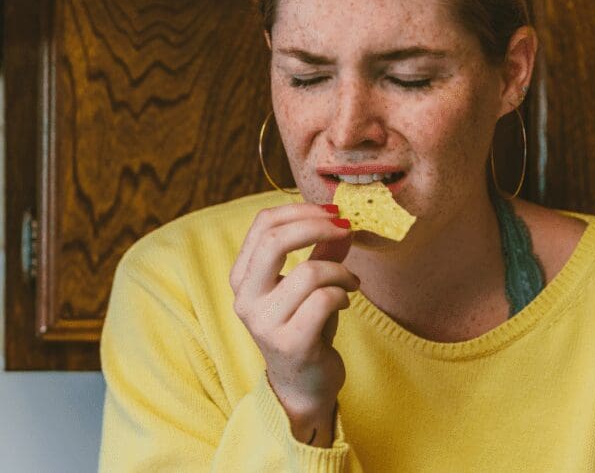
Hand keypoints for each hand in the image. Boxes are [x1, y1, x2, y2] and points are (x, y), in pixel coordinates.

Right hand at [229, 203, 357, 431]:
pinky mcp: (290, 343)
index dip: (301, 210)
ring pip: (309, 273)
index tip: (333, 212)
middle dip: (317, 227)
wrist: (304, 385)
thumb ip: (321, 251)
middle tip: (346, 228)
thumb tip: (342, 221)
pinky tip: (345, 301)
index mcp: (243, 277)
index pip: (263, 224)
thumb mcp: (310, 284)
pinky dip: (343, 294)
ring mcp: (265, 323)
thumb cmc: (305, 328)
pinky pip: (323, 300)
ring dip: (340, 271)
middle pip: (275, 241)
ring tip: (351, 281)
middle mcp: (245, 299)